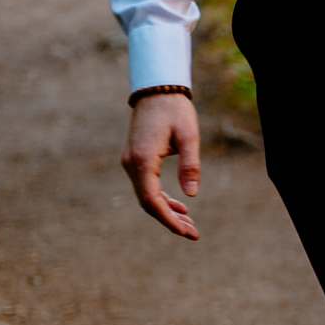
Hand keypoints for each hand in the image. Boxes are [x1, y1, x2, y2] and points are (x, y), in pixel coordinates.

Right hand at [121, 92, 201, 240]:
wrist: (157, 90)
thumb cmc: (175, 111)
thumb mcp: (189, 136)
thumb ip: (190, 165)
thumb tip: (191, 196)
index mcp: (142, 160)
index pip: (151, 200)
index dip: (168, 219)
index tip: (187, 232)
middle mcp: (131, 164)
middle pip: (148, 202)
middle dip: (170, 220)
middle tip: (194, 234)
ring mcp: (131, 162)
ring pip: (147, 196)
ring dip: (167, 211)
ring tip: (190, 225)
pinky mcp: (136, 160)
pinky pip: (147, 186)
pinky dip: (162, 199)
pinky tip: (180, 207)